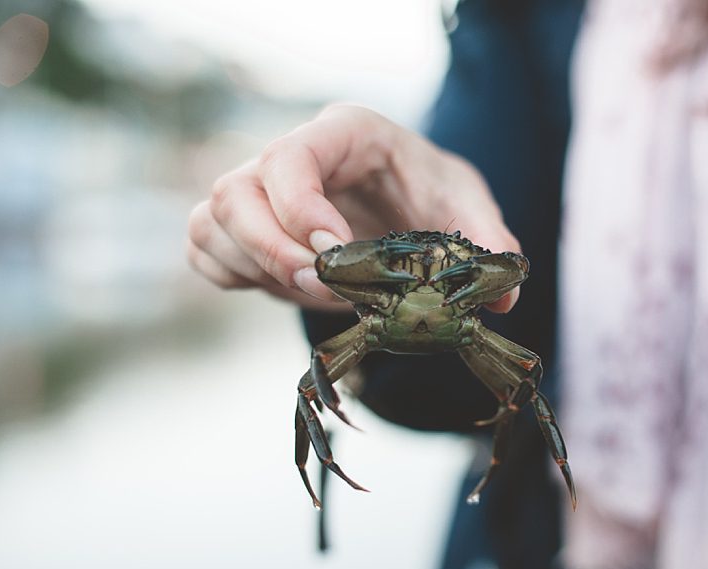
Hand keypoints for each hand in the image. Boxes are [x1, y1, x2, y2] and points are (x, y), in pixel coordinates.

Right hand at [187, 104, 519, 311]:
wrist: (402, 198)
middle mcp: (288, 155)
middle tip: (322, 289)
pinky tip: (284, 287)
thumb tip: (504, 296)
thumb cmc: (428, 189)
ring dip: (253, 268)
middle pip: (235, 194)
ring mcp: (256, 190)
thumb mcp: (466, 204)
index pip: (290, 158)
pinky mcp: (240, 227)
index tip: (333, 255)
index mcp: (341, 133)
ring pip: (211, 222)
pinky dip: (232, 276)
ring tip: (315, 293)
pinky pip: (203, 249)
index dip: (300, 209)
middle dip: (272, 252)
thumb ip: (486, 241)